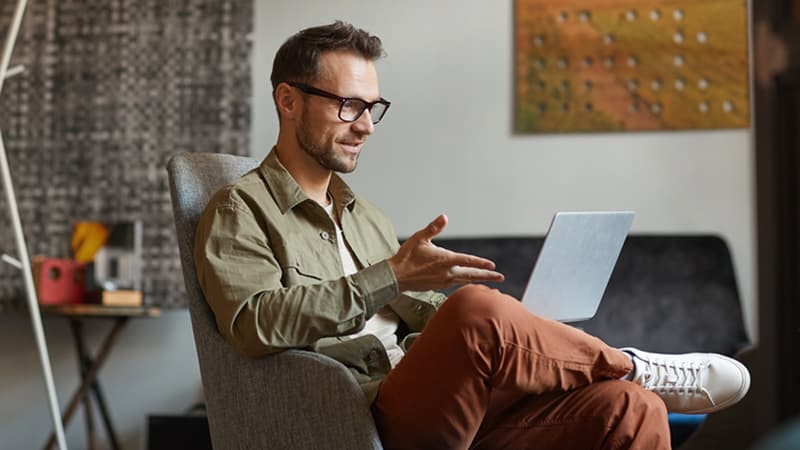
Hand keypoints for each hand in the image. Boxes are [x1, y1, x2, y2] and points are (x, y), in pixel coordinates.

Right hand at [388, 214, 504, 291]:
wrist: (395, 277)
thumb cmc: (407, 257)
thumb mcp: (420, 238)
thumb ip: (433, 228)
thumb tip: (444, 217)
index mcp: (445, 260)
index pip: (468, 261)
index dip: (481, 263)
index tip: (493, 265)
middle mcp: (447, 272)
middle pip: (472, 275)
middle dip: (487, 276)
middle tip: (501, 277)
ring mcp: (443, 281)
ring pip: (464, 280)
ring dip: (477, 279)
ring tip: (488, 280)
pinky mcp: (437, 286)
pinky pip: (455, 283)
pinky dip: (464, 282)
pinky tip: (465, 280)